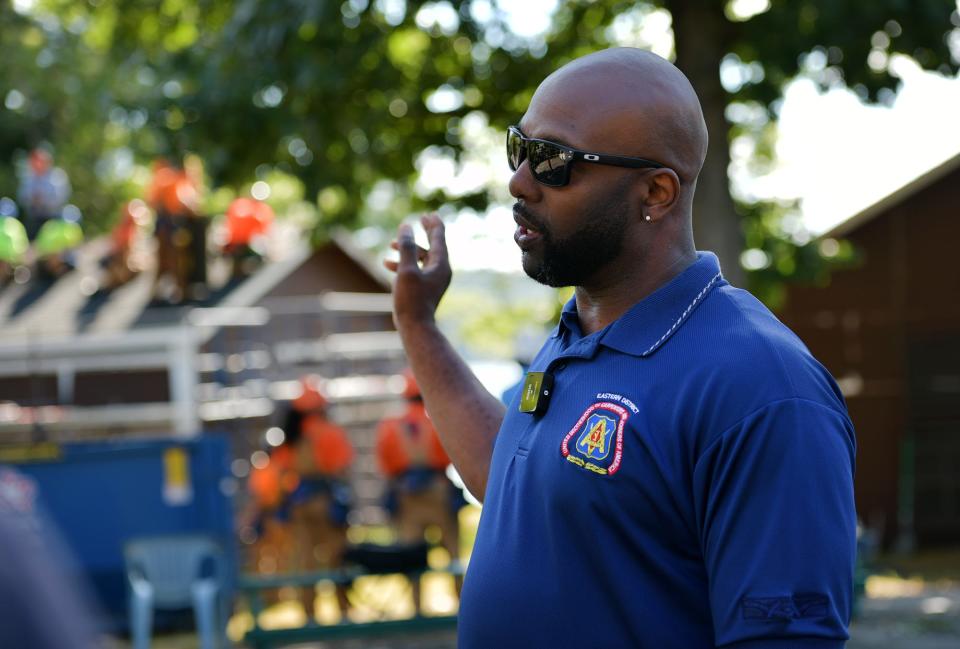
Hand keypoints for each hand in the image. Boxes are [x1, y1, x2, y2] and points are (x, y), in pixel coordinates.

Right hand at [384, 213, 451, 327]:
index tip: (429, 214)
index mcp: (440, 264)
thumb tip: (406, 226)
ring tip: (391, 244)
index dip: (434, 224)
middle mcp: (440, 270)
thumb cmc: (412, 299)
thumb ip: (406, 247)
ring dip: (407, 249)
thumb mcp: (406, 270)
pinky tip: (386, 264)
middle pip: (434, 245)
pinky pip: (415, 270)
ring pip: (422, 258)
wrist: (415, 327)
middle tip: (421, 219)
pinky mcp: (424, 288)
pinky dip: (403, 264)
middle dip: (425, 232)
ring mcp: (433, 280)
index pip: (439, 237)